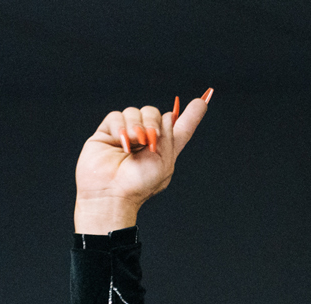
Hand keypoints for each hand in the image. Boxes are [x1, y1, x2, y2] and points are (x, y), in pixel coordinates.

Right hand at [75, 91, 210, 233]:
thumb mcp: (164, 162)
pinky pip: (116, 116)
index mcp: (164, 150)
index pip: (180, 128)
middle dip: (154, 121)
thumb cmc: (139, 185)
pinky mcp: (107, 133)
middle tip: (150, 138)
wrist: (112, 193)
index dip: (192, 115)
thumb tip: (170, 114)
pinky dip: (120, 126)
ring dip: (136, 125)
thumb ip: (170, 137)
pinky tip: (120, 142)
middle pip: (155, 114)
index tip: (203, 102)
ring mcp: (126, 135)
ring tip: (133, 144)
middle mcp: (146, 140)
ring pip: (135, 112)